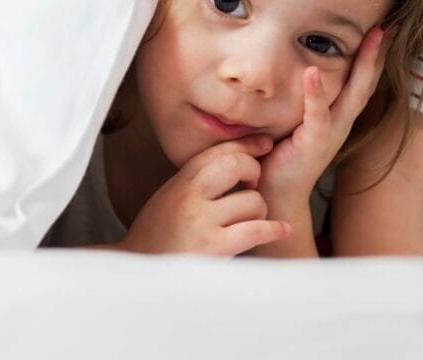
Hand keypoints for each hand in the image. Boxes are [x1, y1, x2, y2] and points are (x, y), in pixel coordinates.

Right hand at [117, 135, 289, 254]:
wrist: (141, 277)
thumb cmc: (160, 237)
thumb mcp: (171, 199)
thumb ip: (198, 181)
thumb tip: (239, 159)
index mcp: (180, 182)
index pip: (219, 151)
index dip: (247, 144)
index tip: (266, 145)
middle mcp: (189, 196)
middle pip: (237, 164)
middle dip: (254, 172)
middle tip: (253, 187)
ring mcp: (200, 221)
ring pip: (252, 201)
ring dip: (259, 212)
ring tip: (249, 222)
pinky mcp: (213, 248)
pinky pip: (255, 230)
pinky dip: (273, 230)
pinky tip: (281, 230)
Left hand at [257, 28, 390, 207]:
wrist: (273, 197)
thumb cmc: (278, 158)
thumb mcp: (294, 123)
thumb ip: (301, 101)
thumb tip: (294, 68)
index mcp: (337, 118)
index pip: (361, 81)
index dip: (374, 56)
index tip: (384, 28)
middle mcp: (340, 124)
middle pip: (367, 83)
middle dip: (379, 54)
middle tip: (390, 26)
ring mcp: (330, 133)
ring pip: (353, 94)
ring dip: (363, 65)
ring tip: (371, 37)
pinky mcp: (312, 143)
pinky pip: (316, 115)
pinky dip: (315, 93)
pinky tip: (312, 71)